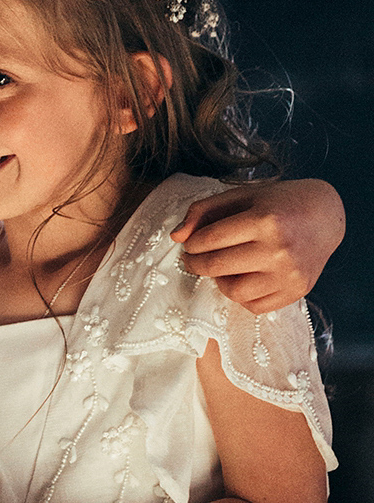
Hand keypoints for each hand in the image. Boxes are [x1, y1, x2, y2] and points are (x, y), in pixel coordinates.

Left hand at [171, 179, 343, 313]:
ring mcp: (288, 274)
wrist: (326, 216)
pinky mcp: (296, 291)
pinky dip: (241, 296)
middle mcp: (279, 249)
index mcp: (265, 219)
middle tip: (192, 259)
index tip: (189, 243)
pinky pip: (254, 306)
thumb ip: (205, 210)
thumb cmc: (279, 203)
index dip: (191, 244)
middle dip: (195, 263)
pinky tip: (242, 279)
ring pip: (234, 292)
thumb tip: (176, 236)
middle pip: (217, 266)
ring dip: (219, 281)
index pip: (209, 239)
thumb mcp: (243, 195)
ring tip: (221, 269)